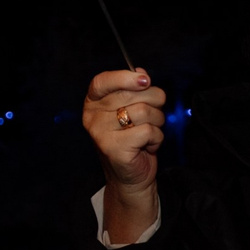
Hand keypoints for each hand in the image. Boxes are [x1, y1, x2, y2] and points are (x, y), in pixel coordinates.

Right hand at [83, 68, 166, 196]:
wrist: (130, 175)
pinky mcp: (113, 148)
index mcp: (94, 102)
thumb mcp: (132, 109)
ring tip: (149, 132)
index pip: (102, 81)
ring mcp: (100, 133)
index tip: (145, 80)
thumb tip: (140, 73)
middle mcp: (92, 116)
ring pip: (144, 111)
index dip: (124, 77)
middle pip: (132, 94)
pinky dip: (156, 138)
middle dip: (154, 102)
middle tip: (152, 115)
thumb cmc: (133, 139)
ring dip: (157, 122)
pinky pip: (148, 131)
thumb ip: (134, 90)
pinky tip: (147, 145)